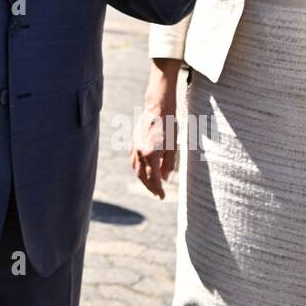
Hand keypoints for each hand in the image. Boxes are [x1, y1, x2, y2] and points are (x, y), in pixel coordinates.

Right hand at [130, 59, 181, 198]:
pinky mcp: (133, 142)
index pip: (154, 179)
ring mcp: (135, 147)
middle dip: (150, 187)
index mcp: (151, 154)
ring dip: (142, 179)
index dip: (158, 190)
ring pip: (136, 169)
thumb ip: (168, 164)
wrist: (158, 108)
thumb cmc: (169, 126)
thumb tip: (166, 178)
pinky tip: (142, 170)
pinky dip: (137, 168)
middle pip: (142, 176)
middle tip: (157, 194)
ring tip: (150, 185)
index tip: (163, 197)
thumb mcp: (173, 146)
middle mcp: (140, 152)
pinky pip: (133, 160)